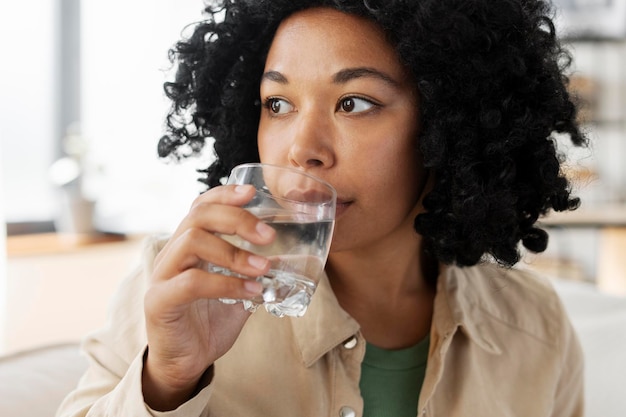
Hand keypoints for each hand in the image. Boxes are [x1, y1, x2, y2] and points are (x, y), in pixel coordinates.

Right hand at [141, 184, 274, 409]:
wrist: (186, 363)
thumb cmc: (210, 322)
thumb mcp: (240, 292)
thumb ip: (256, 274)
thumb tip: (292, 261)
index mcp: (189, 246)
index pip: (201, 206)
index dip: (224, 194)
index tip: (252, 192)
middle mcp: (172, 254)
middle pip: (198, 216)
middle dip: (237, 220)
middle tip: (268, 236)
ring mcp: (162, 275)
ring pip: (192, 242)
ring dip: (234, 253)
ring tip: (263, 268)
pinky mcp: (159, 301)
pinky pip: (191, 282)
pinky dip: (226, 283)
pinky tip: (250, 292)